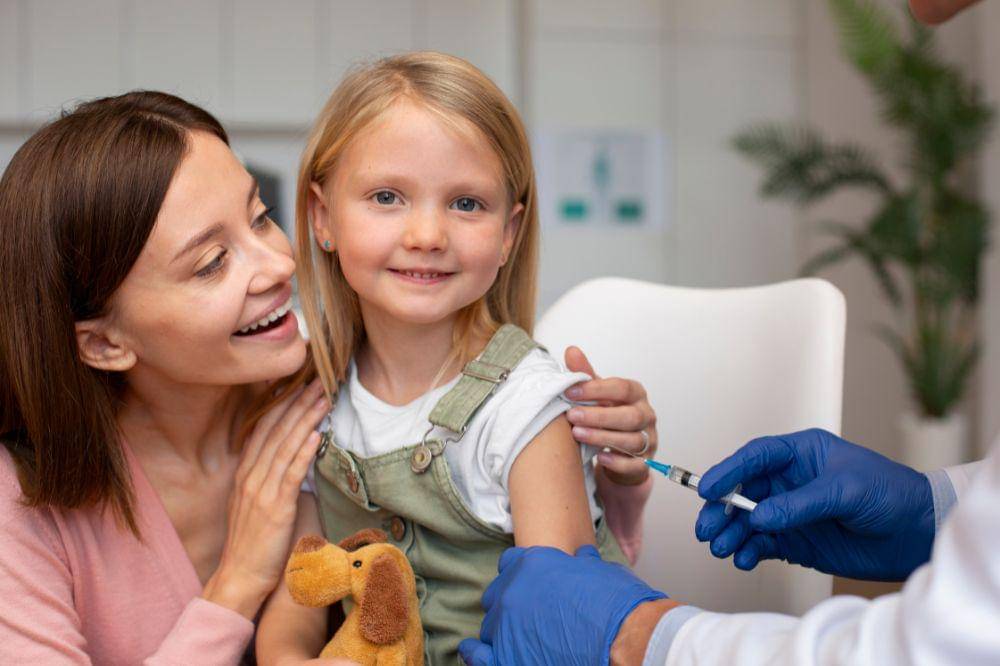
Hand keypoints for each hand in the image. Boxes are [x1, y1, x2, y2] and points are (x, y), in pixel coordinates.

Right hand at [203, 380, 328, 617]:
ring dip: (306, 419)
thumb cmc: (253, 542)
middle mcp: (250, 476)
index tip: (298, 383)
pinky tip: (315, 434)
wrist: (240, 575)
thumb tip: (288, 458)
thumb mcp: (254, 503)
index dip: (281, 404)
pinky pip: (290, 474)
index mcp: (244, 473)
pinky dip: (303, 452)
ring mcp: (260, 491)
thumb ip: (266, 479)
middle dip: (297, 402)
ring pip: (285, 446)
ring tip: (323, 397)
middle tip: (318, 379)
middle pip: (275, 430)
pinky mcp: (274, 507)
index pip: (263, 429)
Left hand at [457, 545, 665, 665]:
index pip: (510, 563)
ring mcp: (505, 628)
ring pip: (490, 626)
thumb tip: (582, 558)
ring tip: (518, 639)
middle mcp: (511, 592)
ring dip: (501, 630)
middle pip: (497, 595)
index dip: (520, 574)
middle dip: (508, 602)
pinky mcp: (506, 658)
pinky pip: (479, 655)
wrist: (621, 638)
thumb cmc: (616, 603)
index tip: (528, 584)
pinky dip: (476, 654)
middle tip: (526, 614)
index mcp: (531, 564)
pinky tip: (476, 652)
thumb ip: (582, 565)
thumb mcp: (600, 571)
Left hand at [564, 346, 657, 483]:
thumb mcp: (597, 395)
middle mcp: (646, 415)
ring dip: (603, 437)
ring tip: (577, 434)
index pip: (621, 388)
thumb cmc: (608, 415)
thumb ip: (585, 375)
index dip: (596, 390)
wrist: (619, 450)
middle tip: (572, 415)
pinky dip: (618, 462)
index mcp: (635, 394)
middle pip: (630, 416)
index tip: (570, 392)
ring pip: (632, 440)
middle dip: (599, 416)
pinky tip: (599, 458)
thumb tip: (571, 350)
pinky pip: (635, 464)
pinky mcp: (644, 463)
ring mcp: (648, 439)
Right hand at [695, 428, 934, 580]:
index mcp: (801, 454)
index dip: (727, 472)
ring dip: (730, 533)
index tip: (707, 489)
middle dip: (720, 509)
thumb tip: (758, 517)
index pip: (754, 458)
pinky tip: (744, 559)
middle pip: (742, 491)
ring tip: (720, 548)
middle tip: (706, 528)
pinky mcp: (796, 541)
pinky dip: (749, 552)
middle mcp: (789, 481)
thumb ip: (800, 504)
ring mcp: (790, 512)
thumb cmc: (891, 494)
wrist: (918, 534)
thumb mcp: (846, 490)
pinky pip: (762, 545)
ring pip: (747, 521)